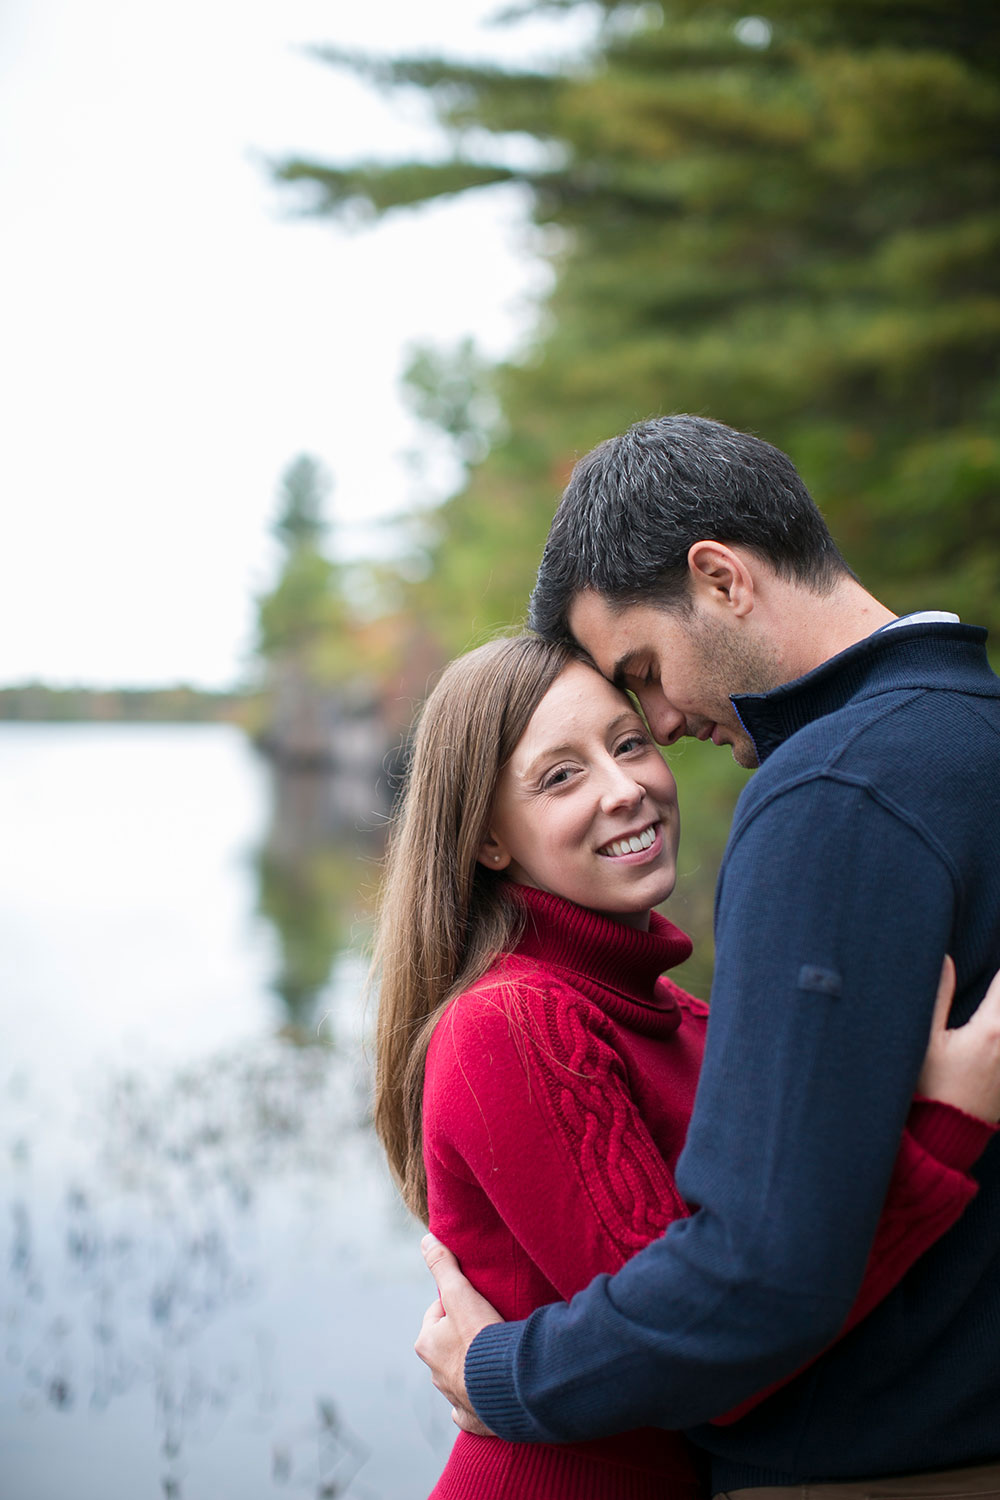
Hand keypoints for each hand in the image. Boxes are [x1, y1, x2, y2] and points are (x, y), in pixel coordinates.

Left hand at [414, 1234, 503, 1434]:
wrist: (507, 1384)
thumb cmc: (481, 1336)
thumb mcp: (461, 1293)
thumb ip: (444, 1266)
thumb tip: (426, 1239)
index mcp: (426, 1344)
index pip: (439, 1312)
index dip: (459, 1303)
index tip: (478, 1303)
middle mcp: (434, 1373)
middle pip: (449, 1343)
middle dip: (465, 1335)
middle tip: (491, 1326)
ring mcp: (454, 1397)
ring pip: (460, 1373)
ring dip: (474, 1365)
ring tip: (497, 1353)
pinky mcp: (474, 1418)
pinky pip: (471, 1408)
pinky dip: (478, 1400)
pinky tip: (488, 1393)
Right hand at [918, 956, 999, 1121]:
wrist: (947, 1134)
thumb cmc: (931, 1087)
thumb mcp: (926, 1040)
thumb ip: (939, 995)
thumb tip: (945, 959)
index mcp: (990, 1029)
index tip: (992, 954)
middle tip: (992, 986)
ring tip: (990, 1006)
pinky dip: (999, 1033)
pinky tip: (990, 1031)